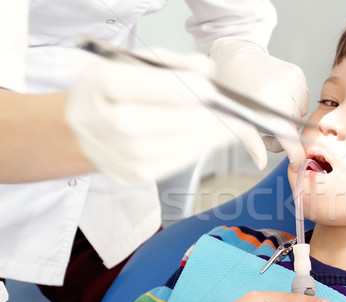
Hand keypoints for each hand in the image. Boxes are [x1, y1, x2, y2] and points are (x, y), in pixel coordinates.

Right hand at [65, 48, 265, 183]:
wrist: (90, 121)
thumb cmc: (120, 88)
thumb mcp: (140, 62)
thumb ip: (174, 62)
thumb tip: (207, 71)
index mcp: (95, 84)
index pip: (130, 86)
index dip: (174, 88)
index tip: (211, 89)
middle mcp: (95, 121)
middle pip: (144, 125)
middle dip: (196, 120)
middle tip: (234, 115)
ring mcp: (108, 153)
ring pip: (158, 151)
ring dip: (202, 140)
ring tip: (230, 128)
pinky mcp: (125, 174)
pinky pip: (164, 168)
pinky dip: (193, 153)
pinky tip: (211, 141)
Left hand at [210, 37, 308, 171]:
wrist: (234, 57)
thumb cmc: (231, 88)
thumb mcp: (236, 118)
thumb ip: (252, 143)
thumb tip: (261, 163)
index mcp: (265, 106)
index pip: (288, 136)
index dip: (295, 153)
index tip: (298, 162)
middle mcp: (282, 92)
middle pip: (293, 126)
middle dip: (282, 130)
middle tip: (266, 126)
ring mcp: (293, 81)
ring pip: (299, 113)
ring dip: (288, 115)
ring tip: (270, 106)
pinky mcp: (297, 73)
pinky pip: (302, 98)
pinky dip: (292, 101)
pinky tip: (277, 94)